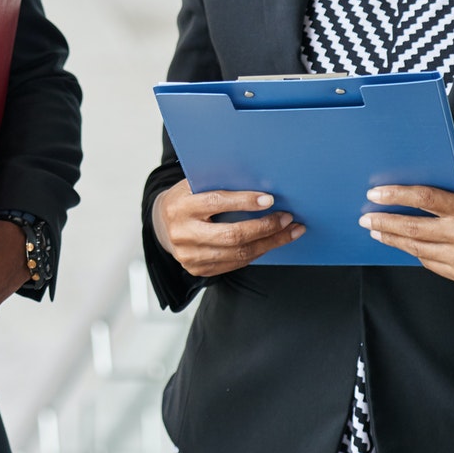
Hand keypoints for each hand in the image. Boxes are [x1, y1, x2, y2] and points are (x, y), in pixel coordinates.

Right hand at [151, 179, 303, 277]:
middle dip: (265, 227)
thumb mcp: (194, 185)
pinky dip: (257, 252)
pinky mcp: (198, 269)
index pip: (216, 203)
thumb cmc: (187, 199)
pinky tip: (271, 242)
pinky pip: (235, 263)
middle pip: (231, 235)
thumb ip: (218, 184)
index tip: (270, 200)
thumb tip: (259, 183)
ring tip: (290, 232)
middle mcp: (182, 234)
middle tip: (287, 219)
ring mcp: (189, 256)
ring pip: (238, 253)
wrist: (163, 225)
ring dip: (269, 243)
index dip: (245, 202)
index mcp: (180, 206)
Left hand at [361, 175, 453, 286]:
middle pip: (412, 228)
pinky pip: (428, 262)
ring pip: (416, 248)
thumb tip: (419, 180)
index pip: (423, 200)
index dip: (395, 196)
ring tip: (376, 231)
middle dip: (384, 222)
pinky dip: (413, 251)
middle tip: (366, 217)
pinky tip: (402, 243)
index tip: (375, 195)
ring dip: (392, 239)